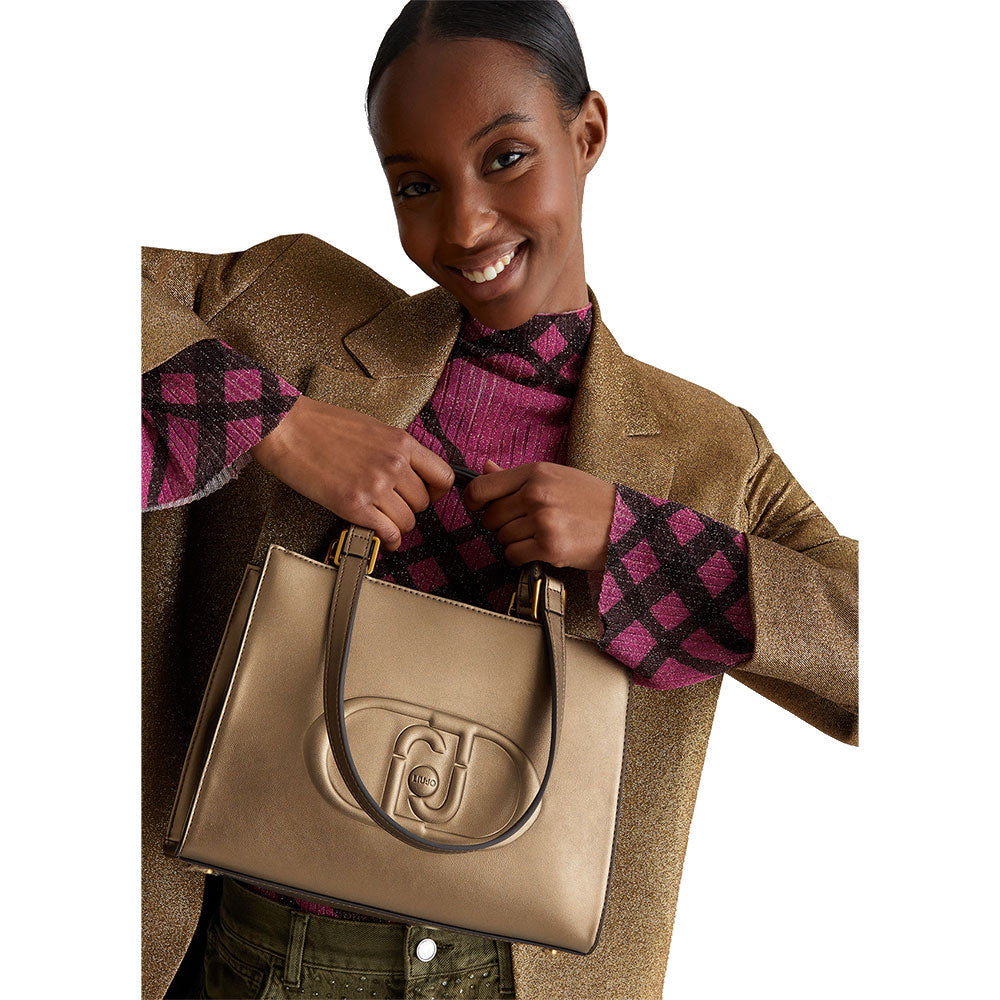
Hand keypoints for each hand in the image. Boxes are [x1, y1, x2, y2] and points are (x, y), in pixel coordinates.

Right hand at [249, 395, 454, 551]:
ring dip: (396, 525)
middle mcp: (394, 464)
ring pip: (407, 521)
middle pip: (423, 503)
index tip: (426, 495)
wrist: (287, 428)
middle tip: (393, 507)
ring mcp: (375, 486)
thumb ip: (395, 450)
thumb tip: (410, 473)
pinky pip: (387, 533)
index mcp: (401, 442)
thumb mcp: (373, 428)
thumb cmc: (322, 424)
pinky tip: (381, 537)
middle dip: (409, 508)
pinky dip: (387, 540)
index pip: (443, 476)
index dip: (436, 492)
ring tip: (382, 520)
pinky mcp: (354, 505)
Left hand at [462, 460, 615, 572]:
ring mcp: (543, 521)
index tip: (475, 506)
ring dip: (515, 541)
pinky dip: (522, 556)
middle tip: (525, 523)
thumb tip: (485, 469)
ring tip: (540, 534)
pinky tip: (540, 548)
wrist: (624, 523)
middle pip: (491, 516)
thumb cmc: (591, 500)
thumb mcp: (556, 476)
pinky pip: (513, 555)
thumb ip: (517, 476)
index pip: (483, 486)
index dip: (473, 500)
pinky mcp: (549, 547)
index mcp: (536, 472)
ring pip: (502, 537)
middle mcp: (536, 494)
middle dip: (502, 523)